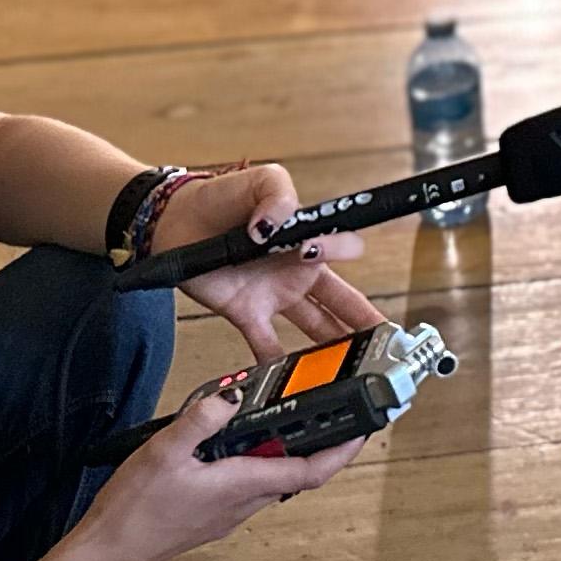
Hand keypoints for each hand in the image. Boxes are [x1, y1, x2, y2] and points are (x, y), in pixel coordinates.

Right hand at [66, 369, 365, 560]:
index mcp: (242, 486)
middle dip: (316, 443)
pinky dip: (252, 462)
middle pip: (296, 472)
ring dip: (280, 451)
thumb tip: (231, 397)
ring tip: (274, 418)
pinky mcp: (211, 517)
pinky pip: (246, 486)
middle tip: (328, 411)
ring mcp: (227, 514)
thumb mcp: (164, 451)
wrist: (103, 556)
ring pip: (271, 479)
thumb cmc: (132, 512)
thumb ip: (201, 418)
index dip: (343, 450)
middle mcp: (243, 504)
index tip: (366, 428)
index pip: (311, 470)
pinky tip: (227, 445)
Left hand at [155, 165, 383, 353]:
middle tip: (384, 340)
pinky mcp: (246, 313)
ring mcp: (274, 295)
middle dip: (365, 320)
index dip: (338, 248)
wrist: (176, 221)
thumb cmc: (220, 197)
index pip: (342, 248)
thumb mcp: (259, 181)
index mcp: (308, 237)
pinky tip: (289, 379)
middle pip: (342, 300)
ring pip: (314, 326)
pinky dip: (277, 364)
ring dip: (331, 347)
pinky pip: (266, 344)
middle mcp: (297, 270)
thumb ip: (278, 195)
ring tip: (349, 369)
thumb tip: (278, 223)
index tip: (321, 249)